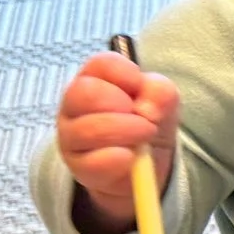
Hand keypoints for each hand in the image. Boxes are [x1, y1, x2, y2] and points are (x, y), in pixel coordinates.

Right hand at [56, 49, 178, 233]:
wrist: (144, 168)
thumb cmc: (146, 124)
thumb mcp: (162, 104)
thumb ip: (160, 93)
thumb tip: (147, 109)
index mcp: (96, 79)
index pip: (101, 64)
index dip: (125, 73)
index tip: (139, 87)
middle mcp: (75, 104)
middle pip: (85, 93)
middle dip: (121, 105)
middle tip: (144, 119)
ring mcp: (72, 136)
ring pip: (86, 129)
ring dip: (124, 133)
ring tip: (144, 138)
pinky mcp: (78, 166)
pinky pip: (91, 163)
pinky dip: (115, 160)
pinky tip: (129, 158)